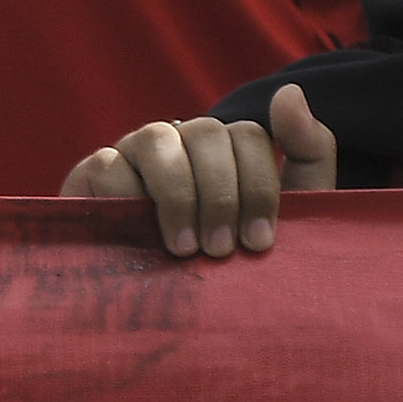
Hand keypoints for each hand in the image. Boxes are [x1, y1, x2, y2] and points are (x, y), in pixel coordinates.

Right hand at [61, 83, 337, 257]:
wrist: (169, 310)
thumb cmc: (232, 262)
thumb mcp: (290, 217)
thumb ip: (308, 153)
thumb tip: (291, 90)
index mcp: (228, 151)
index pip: (249, 135)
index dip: (258, 188)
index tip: (258, 241)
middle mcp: (182, 141)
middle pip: (208, 132)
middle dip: (222, 196)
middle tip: (221, 250)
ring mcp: (136, 152)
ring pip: (158, 138)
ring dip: (179, 196)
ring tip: (187, 249)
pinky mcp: (94, 171)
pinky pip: (110, 164)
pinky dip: (129, 198)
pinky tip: (142, 234)